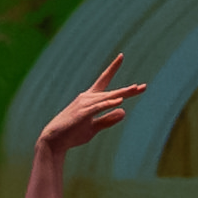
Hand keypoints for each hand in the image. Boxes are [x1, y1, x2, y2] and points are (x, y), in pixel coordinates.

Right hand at [38, 52, 152, 157]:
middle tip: (143, 87)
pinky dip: (108, 104)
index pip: (104, 81)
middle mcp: (87, 98)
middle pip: (111, 92)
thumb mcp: (94, 128)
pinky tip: (119, 101)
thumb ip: (108, 120)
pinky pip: (98, 107)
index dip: (112, 68)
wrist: (54, 141)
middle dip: (128, 90)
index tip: (121, 56)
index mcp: (90, 99)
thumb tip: (124, 110)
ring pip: (107, 97)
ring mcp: (84, 105)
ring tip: (136, 90)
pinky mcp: (82, 114)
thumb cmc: (72, 134)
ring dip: (122, 94)